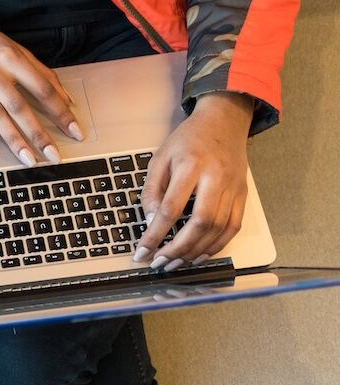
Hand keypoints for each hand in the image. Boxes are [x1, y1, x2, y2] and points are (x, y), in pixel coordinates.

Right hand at [0, 0, 83, 166]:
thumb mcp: (14, 48)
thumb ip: (40, 71)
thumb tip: (66, 98)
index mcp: (11, 57)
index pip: (42, 88)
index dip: (60, 111)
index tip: (74, 130)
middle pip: (19, 106)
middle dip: (38, 133)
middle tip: (54, 155)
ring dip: (13, 140)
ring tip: (28, 160)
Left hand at [135, 92, 254, 270]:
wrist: (224, 121)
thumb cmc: (188, 139)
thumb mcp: (160, 158)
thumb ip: (153, 191)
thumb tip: (152, 222)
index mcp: (191, 166)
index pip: (171, 209)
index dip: (155, 235)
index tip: (142, 252)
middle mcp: (216, 178)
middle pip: (200, 223)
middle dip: (178, 249)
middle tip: (159, 264)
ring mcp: (233, 187)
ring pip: (218, 229)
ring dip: (195, 252)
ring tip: (175, 263)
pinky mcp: (243, 194)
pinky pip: (233, 227)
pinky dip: (217, 245)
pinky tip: (200, 255)